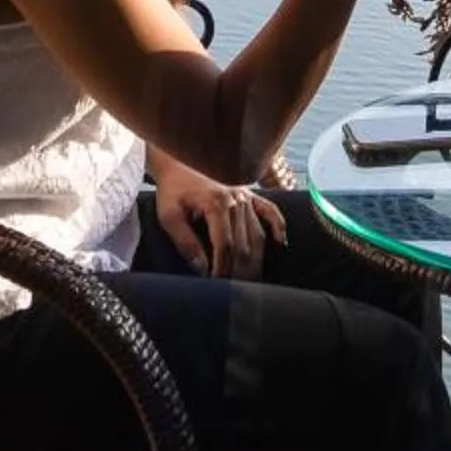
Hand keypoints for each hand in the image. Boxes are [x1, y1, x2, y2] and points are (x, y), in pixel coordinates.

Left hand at [154, 162, 287, 278]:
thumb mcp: (169, 216)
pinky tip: (281, 243)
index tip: (217, 284)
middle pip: (245, 243)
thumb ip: (184, 242)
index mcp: (217, 204)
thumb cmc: (172, 189)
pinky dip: (278, 226)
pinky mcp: (249, 193)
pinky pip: (270, 210)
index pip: (225, 245)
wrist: (178, 160)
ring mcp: (246, 195)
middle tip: (236, 289)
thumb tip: (201, 268)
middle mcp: (237, 199)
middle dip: (240, 270)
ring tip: (252, 279)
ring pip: (258, 233)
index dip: (222, 268)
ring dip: (257, 259)